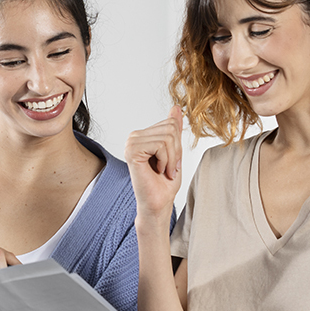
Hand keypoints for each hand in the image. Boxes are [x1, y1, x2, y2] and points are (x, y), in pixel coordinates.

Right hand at [125, 106, 183, 225]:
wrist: (158, 203)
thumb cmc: (164, 183)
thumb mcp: (174, 151)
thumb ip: (173, 129)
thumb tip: (176, 107)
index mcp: (142, 135)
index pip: (170, 123)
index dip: (178, 145)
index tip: (171, 162)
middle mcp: (134, 137)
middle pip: (170, 128)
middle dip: (176, 151)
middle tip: (169, 168)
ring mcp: (131, 143)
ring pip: (168, 137)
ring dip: (172, 158)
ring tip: (164, 171)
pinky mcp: (132, 151)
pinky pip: (160, 145)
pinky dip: (166, 160)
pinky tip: (158, 171)